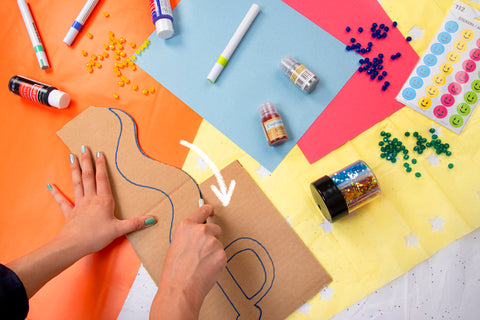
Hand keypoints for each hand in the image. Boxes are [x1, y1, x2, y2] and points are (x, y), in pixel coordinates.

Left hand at [7, 146, 156, 298]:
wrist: (74, 245)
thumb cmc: (96, 236)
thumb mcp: (119, 229)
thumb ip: (136, 223)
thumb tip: (153, 219)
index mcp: (103, 200)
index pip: (102, 179)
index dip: (101, 166)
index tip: (99, 153)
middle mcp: (90, 199)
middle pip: (88, 176)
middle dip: (86, 161)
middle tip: (84, 148)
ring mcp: (78, 204)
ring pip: (77, 183)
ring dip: (74, 170)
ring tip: (71, 157)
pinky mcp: (69, 213)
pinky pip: (62, 201)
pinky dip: (56, 193)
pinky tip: (50, 185)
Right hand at [150, 205, 226, 319]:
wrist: (180, 289)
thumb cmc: (174, 272)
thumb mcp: (176, 246)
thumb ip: (189, 236)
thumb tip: (199, 235)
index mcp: (186, 226)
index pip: (202, 211)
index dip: (208, 211)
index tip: (211, 210)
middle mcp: (200, 230)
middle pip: (215, 228)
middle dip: (212, 238)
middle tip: (201, 253)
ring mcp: (213, 241)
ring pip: (218, 244)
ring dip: (213, 252)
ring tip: (200, 265)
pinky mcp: (222, 254)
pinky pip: (222, 255)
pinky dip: (217, 262)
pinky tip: (206, 270)